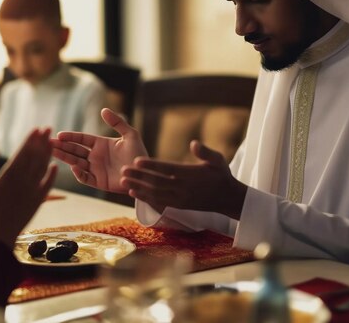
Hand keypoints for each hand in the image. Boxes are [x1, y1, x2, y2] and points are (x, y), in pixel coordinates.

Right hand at [0, 128, 56, 247]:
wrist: (0, 232)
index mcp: (11, 175)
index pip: (23, 153)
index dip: (30, 140)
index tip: (36, 129)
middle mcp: (25, 180)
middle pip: (36, 157)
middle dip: (42, 142)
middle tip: (49, 128)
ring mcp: (33, 190)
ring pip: (43, 168)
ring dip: (48, 154)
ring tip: (53, 142)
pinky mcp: (38, 200)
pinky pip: (47, 185)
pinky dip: (52, 175)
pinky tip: (55, 167)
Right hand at [50, 108, 147, 192]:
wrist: (144, 175)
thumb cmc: (139, 154)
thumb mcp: (130, 135)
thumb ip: (117, 122)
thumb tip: (103, 110)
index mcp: (101, 144)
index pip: (82, 139)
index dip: (71, 137)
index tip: (59, 134)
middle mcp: (96, 156)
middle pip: (75, 150)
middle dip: (62, 147)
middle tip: (48, 143)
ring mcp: (96, 169)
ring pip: (76, 163)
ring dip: (64, 158)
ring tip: (52, 153)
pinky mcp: (98, 182)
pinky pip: (85, 178)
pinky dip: (78, 173)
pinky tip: (73, 166)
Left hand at [121, 140, 246, 218]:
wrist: (226, 198)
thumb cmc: (221, 175)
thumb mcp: (218, 160)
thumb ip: (206, 152)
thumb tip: (194, 143)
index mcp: (190, 175)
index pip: (167, 169)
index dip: (151, 165)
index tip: (137, 160)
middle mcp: (183, 188)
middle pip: (156, 182)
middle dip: (139, 176)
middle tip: (123, 169)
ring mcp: (179, 199)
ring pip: (154, 193)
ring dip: (138, 186)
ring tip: (123, 180)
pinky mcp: (177, 205)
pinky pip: (158, 202)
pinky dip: (144, 197)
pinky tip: (133, 192)